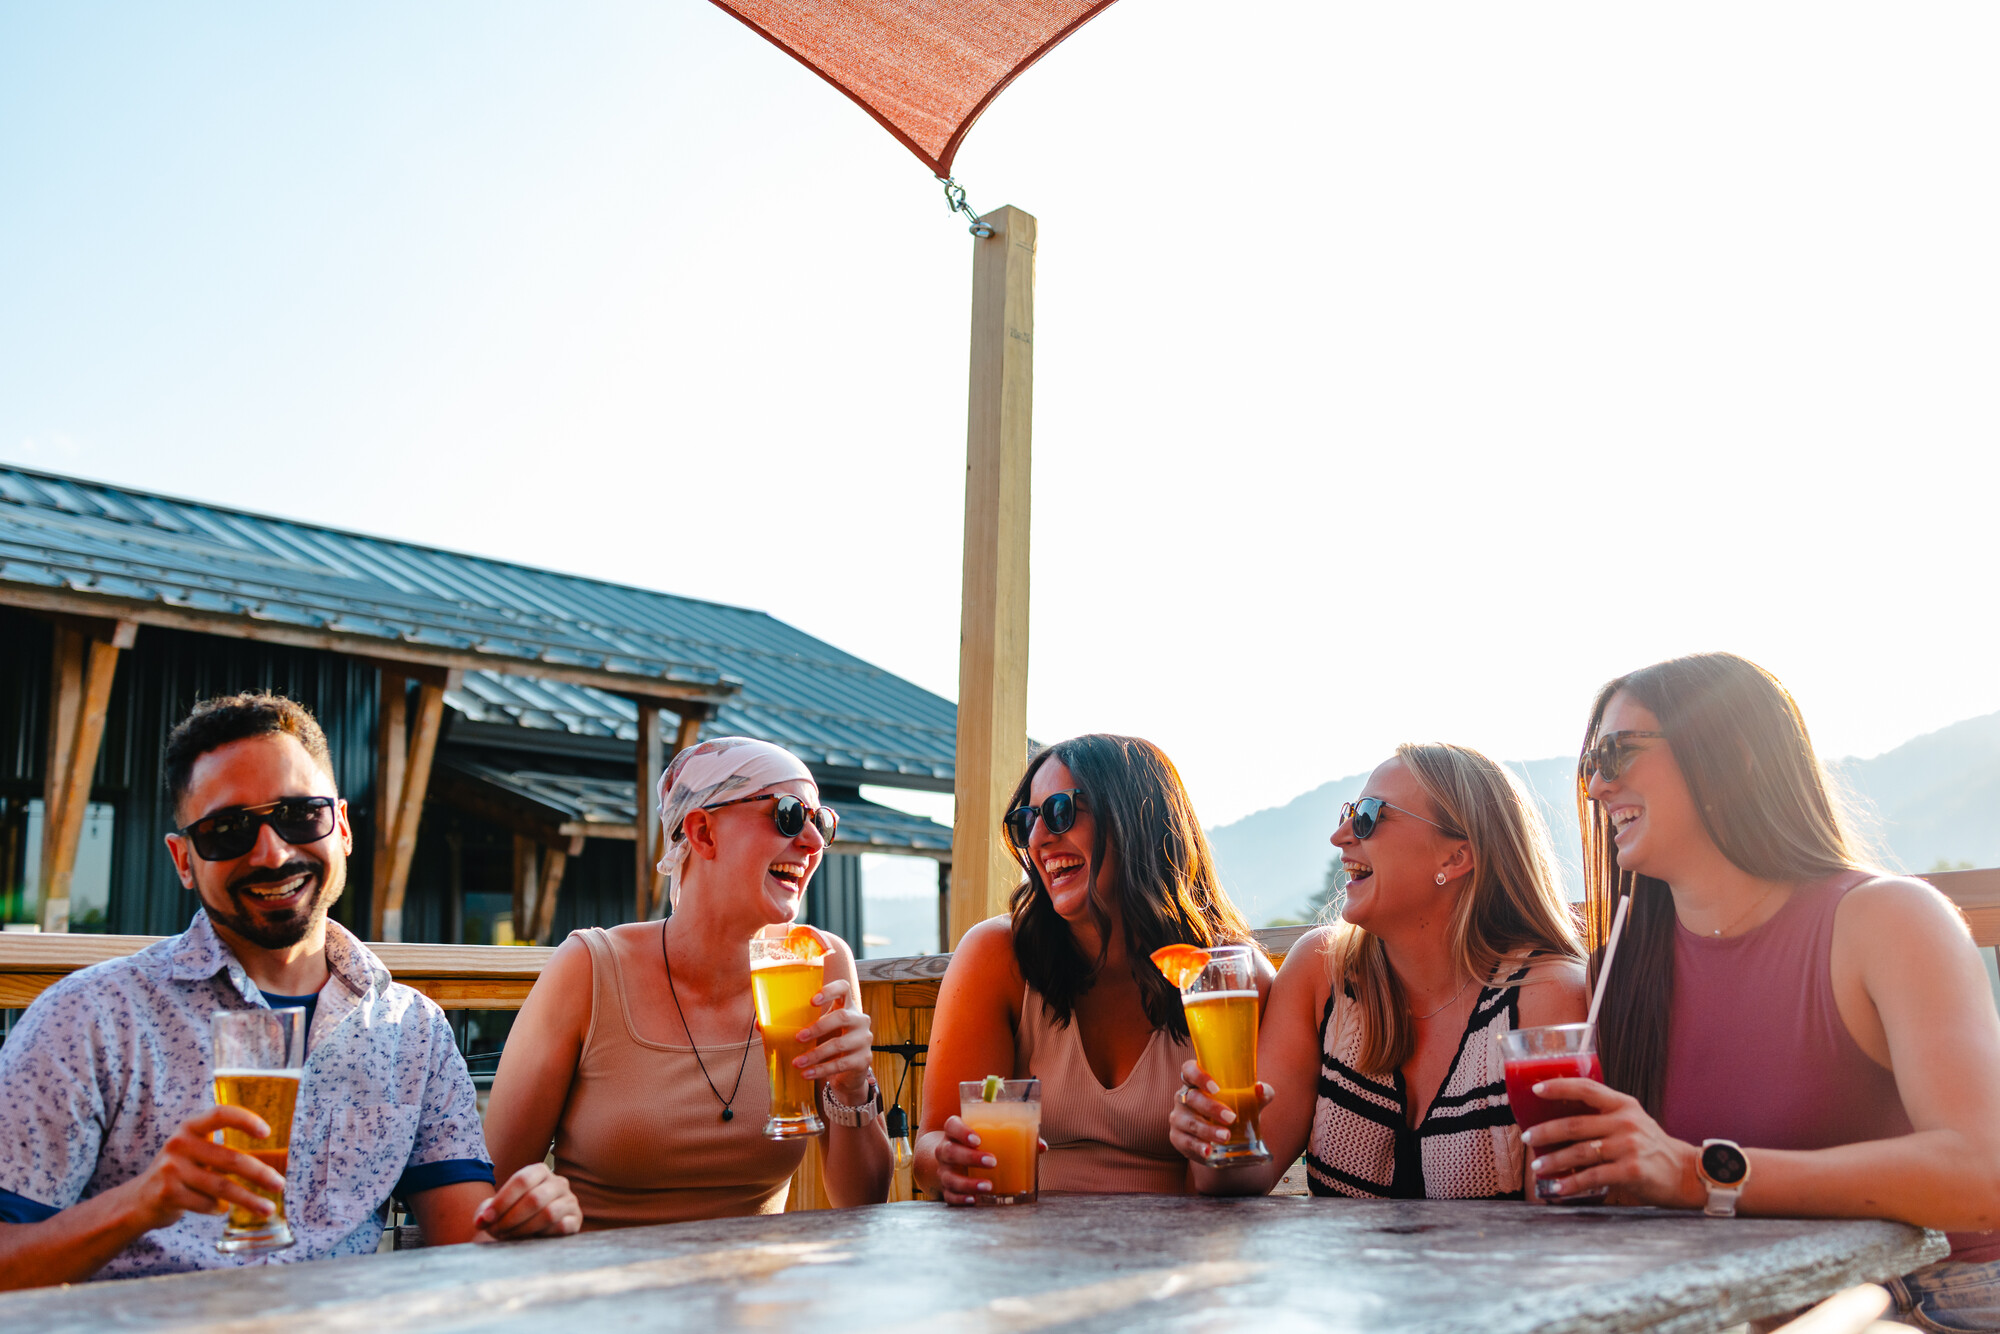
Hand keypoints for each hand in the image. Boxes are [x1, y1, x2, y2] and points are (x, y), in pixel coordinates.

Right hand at [127, 1106, 287, 1231]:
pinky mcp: (167, 1194)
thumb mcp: (195, 1150)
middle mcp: (179, 1144)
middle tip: (280, 1184)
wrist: (138, 1200)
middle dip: (259, 1174)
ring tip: (268, 1208)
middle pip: (229, 1158)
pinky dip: (219, 1209)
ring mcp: (171, 1169)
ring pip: (222, 1186)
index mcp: (190, 1127)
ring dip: (249, 1199)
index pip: (221, 1114)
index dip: (245, 1120)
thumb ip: (223, 1149)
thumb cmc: (180, 1171)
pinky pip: (206, 1204)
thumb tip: (273, 1161)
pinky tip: (222, 1209)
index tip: (267, 1133)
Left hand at [473, 1163, 582, 1240]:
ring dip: (524, 1229)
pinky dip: (543, 1235)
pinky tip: (531, 1239)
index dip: (502, 1200)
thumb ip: (486, 1210)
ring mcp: (570, 1200)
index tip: (486, 1219)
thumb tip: (481, 1220)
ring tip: (509, 1236)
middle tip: (496, 1231)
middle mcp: (558, 1182)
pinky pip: (561, 1227)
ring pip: (549, 1213)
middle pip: (535, 1198)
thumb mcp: (498, 1208)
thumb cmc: (513, 1214)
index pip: (522, 1180)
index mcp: (540, 1171)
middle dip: (511, 1218)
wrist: (533, 1228)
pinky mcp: (576, 1219)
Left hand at [796, 978, 873, 1105]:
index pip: (844, 988)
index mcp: (847, 1006)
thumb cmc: (829, 1044)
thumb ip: (794, 1026)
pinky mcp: (864, 1060)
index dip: (830, 991)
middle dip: (818, 1027)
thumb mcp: (816, 1032)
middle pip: (842, 1017)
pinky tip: (807, 1074)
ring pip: (839, 1043)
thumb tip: (760, 1024)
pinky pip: (841, 1064)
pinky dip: (821, 1070)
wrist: (848, 1073)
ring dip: (815, 1054)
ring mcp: (864, 1040)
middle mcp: (859, 1020)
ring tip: (797, 1062)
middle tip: (798, 1038)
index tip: (812, 1001)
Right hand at [929, 1115, 1047, 1206]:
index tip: (978, 1140)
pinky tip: (974, 1200)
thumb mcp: (991, 1137)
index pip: (951, 1125)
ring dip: (968, 1183)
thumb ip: (1015, 1138)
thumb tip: (1041, 1146)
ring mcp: (944, 1171)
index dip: (962, 1131)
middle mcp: (945, 1150)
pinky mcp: (946, 1188)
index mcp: (955, 1132)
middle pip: (949, 1151)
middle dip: (970, 1157)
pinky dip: (961, 1199)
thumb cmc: (978, 1146)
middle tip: (992, 1161)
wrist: (951, 1160)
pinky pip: (949, 1196)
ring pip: (949, 1177)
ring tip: (988, 1186)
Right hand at [1168, 1059, 1273, 1165]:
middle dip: (1211, 1108)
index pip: (1189, 1070)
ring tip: (1225, 1136)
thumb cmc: (1233, 1110)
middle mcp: (1184, 1097)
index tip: (1215, 1087)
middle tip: (1231, 1117)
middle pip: (1192, 1097)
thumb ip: (1259, 1094)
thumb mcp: (1248, 1102)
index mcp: (1196, 1082)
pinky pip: (1185, 1141)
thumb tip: (1261, 1090)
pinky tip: (1209, 1151)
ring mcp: (1178, 1118)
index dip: (1198, 1075)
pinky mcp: (1178, 1138)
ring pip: (1188, 1121)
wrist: (1225, 1140)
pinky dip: (1197, 1146)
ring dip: (1207, 1130)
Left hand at [1520, 1078, 1703, 1206]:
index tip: (1535, 1089)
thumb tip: (1558, 1116)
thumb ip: (1604, 1115)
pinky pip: (1593, 1177)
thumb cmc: (1650, 1146)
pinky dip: (1572, 1184)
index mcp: (1623, 1104)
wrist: (1685, 1172)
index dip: (1559, 1087)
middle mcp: (1625, 1122)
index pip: (1586, 1088)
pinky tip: (1558, 1188)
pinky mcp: (1631, 1170)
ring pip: (1580, 1152)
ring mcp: (1629, 1146)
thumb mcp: (1631, 1120)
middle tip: (1527, 1138)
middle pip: (1575, 1124)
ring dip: (1554, 1161)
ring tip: (1538, 1167)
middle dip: (1545, 1132)